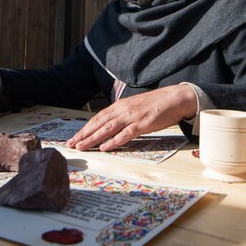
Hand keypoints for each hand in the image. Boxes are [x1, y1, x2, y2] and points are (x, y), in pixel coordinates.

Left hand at [67, 84, 197, 150]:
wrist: (175, 98)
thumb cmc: (156, 104)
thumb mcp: (135, 106)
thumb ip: (122, 114)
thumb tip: (110, 124)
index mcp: (120, 105)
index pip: (98, 118)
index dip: (85, 128)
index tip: (75, 137)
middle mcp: (123, 110)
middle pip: (99, 123)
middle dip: (84, 134)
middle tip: (71, 144)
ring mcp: (132, 117)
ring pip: (108, 129)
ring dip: (93, 138)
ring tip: (82, 146)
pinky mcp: (143, 124)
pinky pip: (125, 134)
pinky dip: (113, 141)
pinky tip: (104, 147)